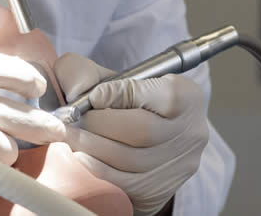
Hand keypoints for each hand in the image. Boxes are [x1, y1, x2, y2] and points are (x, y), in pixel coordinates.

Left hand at [54, 53, 208, 215]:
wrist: (140, 134)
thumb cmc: (121, 100)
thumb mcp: (107, 76)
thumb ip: (84, 72)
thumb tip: (77, 91)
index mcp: (186, 96)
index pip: (161, 95)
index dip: (120, 94)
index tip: (93, 96)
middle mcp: (191, 131)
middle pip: (143, 130)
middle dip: (99, 124)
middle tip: (72, 120)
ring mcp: (179, 164)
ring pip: (132, 159)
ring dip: (91, 147)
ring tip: (69, 136)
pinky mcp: (162, 189)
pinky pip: (126, 183)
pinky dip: (98, 168)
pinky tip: (80, 156)